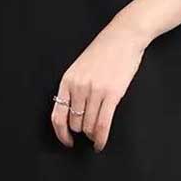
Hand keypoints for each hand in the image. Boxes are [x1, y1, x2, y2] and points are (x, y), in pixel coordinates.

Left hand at [50, 16, 149, 151]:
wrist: (123, 37)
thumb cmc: (103, 51)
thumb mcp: (80, 68)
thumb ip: (73, 87)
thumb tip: (71, 113)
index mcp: (67, 80)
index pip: (57, 115)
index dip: (61, 134)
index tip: (67, 141)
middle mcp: (79, 87)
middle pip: (75, 123)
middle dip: (82, 131)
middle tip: (89, 132)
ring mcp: (95, 91)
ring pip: (89, 126)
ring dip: (93, 135)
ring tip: (97, 135)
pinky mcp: (112, 94)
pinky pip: (103, 125)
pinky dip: (101, 139)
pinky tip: (100, 144)